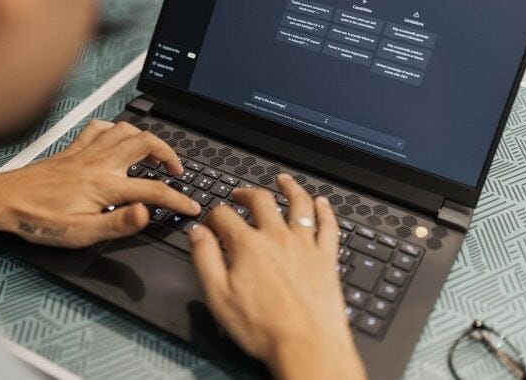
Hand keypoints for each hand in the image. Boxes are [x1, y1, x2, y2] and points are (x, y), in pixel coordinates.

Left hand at [0, 120, 200, 247]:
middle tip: (177, 172)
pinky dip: (115, 129)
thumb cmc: (38, 220)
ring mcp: (85, 152)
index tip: (191, 206)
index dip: (178, 199)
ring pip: (126, 130)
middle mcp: (99, 163)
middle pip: (146, 144)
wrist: (3, 201)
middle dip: (170, 155)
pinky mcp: (72, 149)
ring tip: (155, 155)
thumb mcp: (80, 234)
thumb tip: (146, 213)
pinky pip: (99, 128)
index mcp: (105, 186)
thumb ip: (118, 223)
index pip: (153, 190)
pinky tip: (118, 139)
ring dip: (146, 138)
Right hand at [188, 174, 365, 379]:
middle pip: (261, 201)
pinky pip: (328, 226)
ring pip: (298, 204)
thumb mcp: (218, 295)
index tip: (210, 222)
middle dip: (246, 193)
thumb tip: (197, 233)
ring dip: (289, 188)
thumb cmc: (262, 328)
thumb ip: (205, 258)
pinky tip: (322, 203)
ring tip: (283, 179)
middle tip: (239, 194)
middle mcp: (277, 238)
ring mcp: (305, 245)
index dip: (213, 215)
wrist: (306, 346)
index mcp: (248, 245)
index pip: (224, 215)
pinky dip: (325, 210)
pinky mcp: (326, 258)